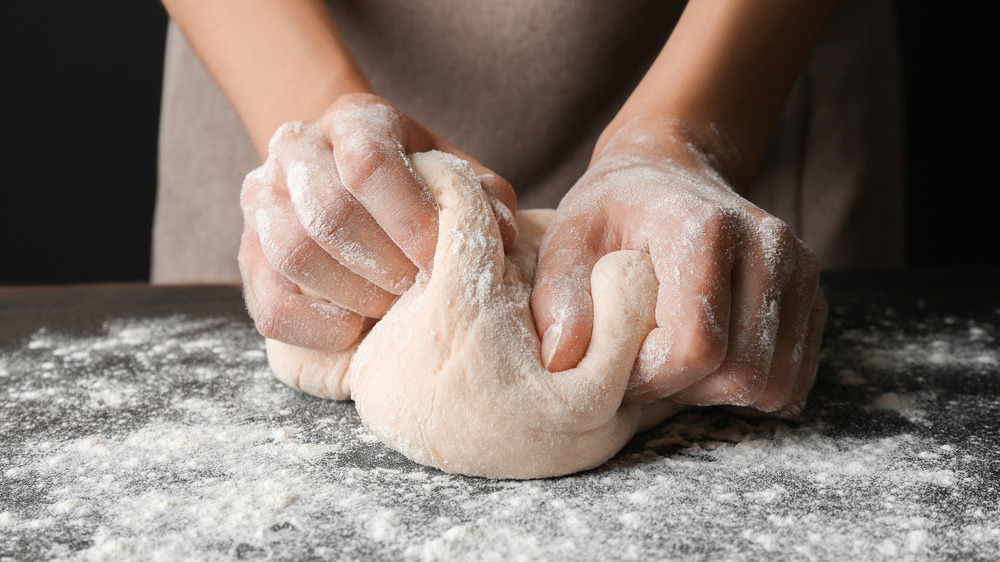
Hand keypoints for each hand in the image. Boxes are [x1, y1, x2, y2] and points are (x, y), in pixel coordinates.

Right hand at [239, 94, 517, 349]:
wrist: (346, 174)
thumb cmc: (413, 181)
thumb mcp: (452, 172)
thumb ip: (482, 196)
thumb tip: (505, 233)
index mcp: (354, 120)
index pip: (369, 165)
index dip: (410, 220)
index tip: (440, 261)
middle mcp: (297, 149)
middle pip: (328, 213)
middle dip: (385, 265)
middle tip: (417, 289)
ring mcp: (262, 199)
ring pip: (293, 254)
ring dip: (352, 293)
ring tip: (388, 306)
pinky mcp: (248, 254)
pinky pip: (269, 303)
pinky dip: (315, 326)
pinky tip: (354, 329)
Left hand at [531, 121, 826, 413]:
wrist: (668, 172)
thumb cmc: (612, 209)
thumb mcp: (568, 238)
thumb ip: (559, 296)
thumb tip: (561, 360)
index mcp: (707, 229)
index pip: (698, 346)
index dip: (653, 378)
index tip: (619, 366)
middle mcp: (767, 245)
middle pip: (742, 372)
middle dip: (685, 392)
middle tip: (645, 368)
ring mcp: (799, 270)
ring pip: (773, 384)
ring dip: (718, 394)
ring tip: (675, 362)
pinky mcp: (812, 294)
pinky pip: (794, 378)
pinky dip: (749, 386)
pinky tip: (709, 360)